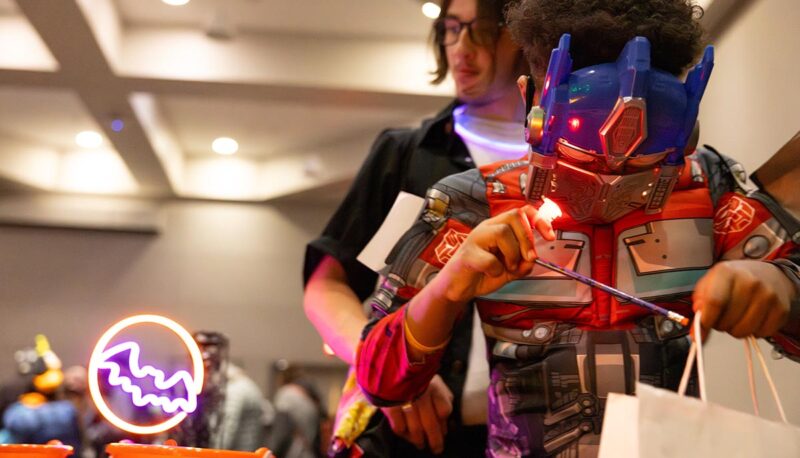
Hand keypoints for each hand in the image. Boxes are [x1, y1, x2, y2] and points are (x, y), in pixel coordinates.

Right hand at [381, 375, 453, 453]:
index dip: (444, 424)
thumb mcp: (432, 380)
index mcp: (433, 386)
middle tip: (437, 449)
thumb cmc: (414, 376)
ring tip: (420, 444)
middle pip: (431, 425)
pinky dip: (403, 434)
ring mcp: (405, 401)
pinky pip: (399, 427)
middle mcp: (421, 394)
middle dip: (435, 440)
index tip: (444, 432)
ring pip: (415, 429)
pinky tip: (405, 434)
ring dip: (419, 440)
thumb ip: (442, 397)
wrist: (386, 364)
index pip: (444, 410)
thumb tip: (446, 420)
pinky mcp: (390, 406)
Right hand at [432, 205, 555, 304]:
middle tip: (528, 258)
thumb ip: (523, 264)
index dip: (539, 220)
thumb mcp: (510, 269)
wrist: (458, 287)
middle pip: (514, 216)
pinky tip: (491, 273)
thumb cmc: (482, 273)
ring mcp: (476, 239)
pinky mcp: (467, 254)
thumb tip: (532, 259)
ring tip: (507, 267)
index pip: (522, 211)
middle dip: (527, 239)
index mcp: (499, 227)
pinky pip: (489, 259)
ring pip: (502, 232)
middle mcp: (488, 228)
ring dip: (513, 254)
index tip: (550, 236)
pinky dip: (496, 270)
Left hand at [693, 260, 793, 337]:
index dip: (706, 320)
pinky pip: (761, 334)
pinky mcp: (781, 310)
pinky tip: (751, 319)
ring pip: (744, 331)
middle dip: (720, 326)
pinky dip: (753, 332)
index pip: (714, 302)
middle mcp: (750, 282)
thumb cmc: (734, 281)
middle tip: (722, 317)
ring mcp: (768, 296)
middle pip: (728, 321)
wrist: (768, 275)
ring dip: (735, 331)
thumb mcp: (711, 283)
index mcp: (727, 272)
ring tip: (736, 318)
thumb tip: (696, 331)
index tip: (703, 326)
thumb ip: (700, 305)